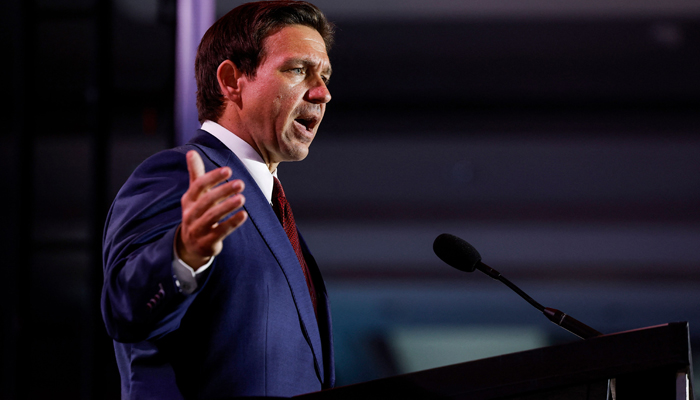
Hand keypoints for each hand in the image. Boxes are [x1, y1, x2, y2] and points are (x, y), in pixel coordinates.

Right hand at [176, 150, 247, 268]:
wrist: (191, 245)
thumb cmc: (197, 213)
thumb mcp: (195, 195)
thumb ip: (195, 174)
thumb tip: (191, 151)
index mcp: (188, 200)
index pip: (198, 186)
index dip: (212, 177)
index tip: (228, 170)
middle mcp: (190, 214)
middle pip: (206, 201)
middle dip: (223, 191)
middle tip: (240, 183)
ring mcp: (197, 229)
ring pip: (212, 217)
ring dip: (227, 207)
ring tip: (242, 198)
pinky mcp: (207, 242)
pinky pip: (219, 232)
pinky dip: (232, 223)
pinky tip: (244, 215)